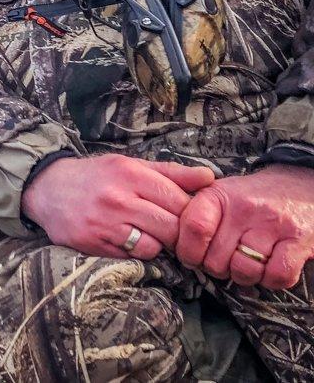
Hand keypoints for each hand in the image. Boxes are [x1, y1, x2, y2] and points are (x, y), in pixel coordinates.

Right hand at [22, 154, 215, 259]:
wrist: (47, 188)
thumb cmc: (96, 176)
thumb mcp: (130, 166)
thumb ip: (172, 173)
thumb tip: (211, 178)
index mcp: (130, 174)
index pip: (180, 201)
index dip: (190, 213)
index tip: (187, 216)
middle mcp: (118, 198)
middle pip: (172, 228)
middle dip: (178, 233)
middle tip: (172, 231)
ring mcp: (104, 223)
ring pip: (154, 246)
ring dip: (156, 244)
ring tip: (146, 234)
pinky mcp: (92, 243)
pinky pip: (131, 256)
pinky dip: (135, 251)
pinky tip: (126, 239)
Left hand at [176, 163, 313, 289]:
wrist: (300, 185)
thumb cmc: (252, 198)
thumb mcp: (218, 193)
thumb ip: (193, 214)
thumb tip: (167, 240)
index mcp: (219, 195)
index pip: (192, 228)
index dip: (187, 251)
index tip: (192, 256)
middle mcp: (245, 208)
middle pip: (215, 259)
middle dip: (216, 267)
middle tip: (225, 260)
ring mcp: (274, 224)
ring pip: (244, 270)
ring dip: (244, 276)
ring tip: (247, 263)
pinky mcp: (300, 241)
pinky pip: (277, 276)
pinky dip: (271, 280)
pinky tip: (269, 268)